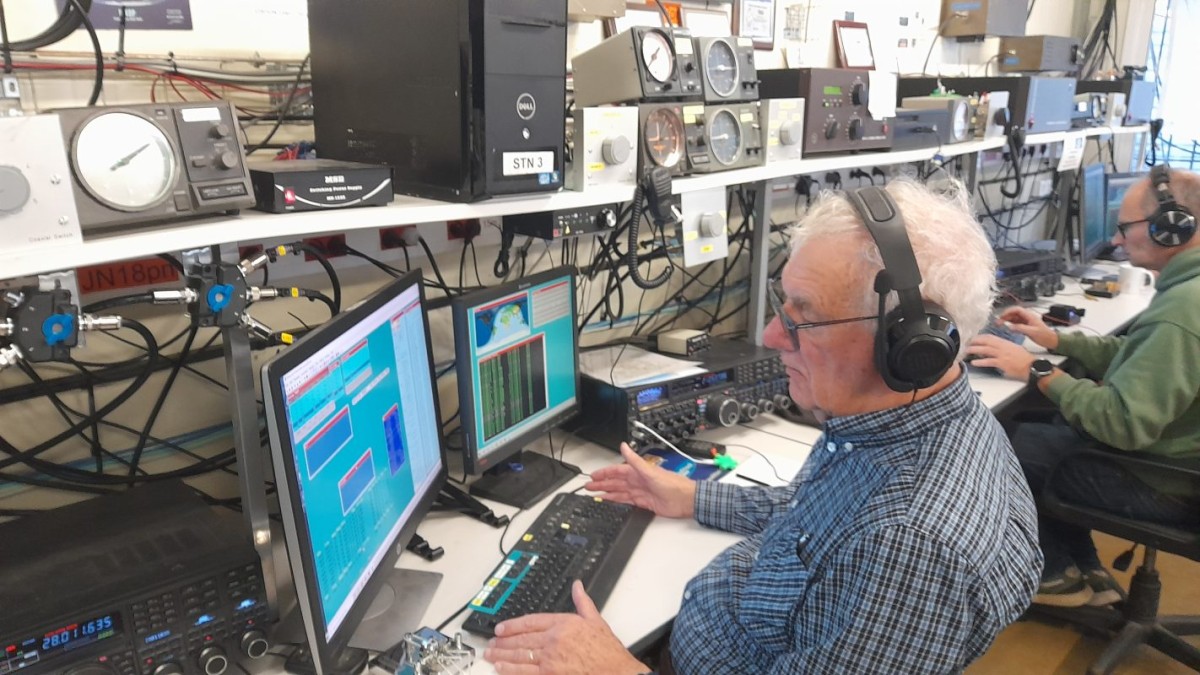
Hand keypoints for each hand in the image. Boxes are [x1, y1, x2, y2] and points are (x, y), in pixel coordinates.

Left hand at [485, 581, 647, 674]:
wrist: (616, 672)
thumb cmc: (607, 651)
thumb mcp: (595, 620)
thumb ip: (582, 602)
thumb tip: (578, 586)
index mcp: (563, 624)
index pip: (531, 621)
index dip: (513, 625)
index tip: (501, 627)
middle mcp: (553, 640)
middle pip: (522, 639)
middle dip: (504, 641)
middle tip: (491, 642)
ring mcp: (550, 659)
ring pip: (520, 655)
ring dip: (503, 654)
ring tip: (491, 653)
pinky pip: (525, 672)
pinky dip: (511, 670)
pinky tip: (501, 668)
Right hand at [585, 443, 695, 518]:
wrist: (686, 500)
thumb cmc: (672, 484)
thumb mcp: (650, 470)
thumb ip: (635, 460)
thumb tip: (624, 446)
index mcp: (638, 472)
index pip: (617, 471)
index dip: (604, 473)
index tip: (593, 476)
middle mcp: (638, 482)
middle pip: (616, 483)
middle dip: (602, 484)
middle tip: (589, 487)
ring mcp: (641, 493)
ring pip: (619, 492)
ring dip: (607, 493)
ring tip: (595, 496)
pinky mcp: (644, 504)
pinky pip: (627, 502)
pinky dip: (618, 502)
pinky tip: (611, 503)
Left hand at [966, 334, 1036, 380]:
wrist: (1032, 366)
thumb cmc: (1025, 359)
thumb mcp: (1014, 348)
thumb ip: (1004, 347)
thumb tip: (995, 348)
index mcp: (1005, 343)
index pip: (990, 337)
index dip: (980, 337)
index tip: (973, 338)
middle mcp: (1003, 347)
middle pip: (986, 341)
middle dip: (975, 341)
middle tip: (966, 343)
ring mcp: (1002, 355)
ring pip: (985, 350)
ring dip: (975, 350)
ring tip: (967, 351)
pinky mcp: (1002, 363)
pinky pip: (989, 362)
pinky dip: (981, 362)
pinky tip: (974, 362)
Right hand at [995, 306, 1058, 349]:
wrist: (1051, 340)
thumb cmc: (1045, 335)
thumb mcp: (1032, 332)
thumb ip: (1021, 328)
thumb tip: (1010, 327)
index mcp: (1029, 316)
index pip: (1017, 309)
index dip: (1008, 311)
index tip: (1001, 316)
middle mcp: (1027, 317)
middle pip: (1013, 313)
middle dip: (1005, 316)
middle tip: (998, 321)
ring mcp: (1026, 321)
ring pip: (1013, 318)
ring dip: (1006, 320)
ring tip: (999, 324)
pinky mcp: (1025, 326)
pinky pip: (1015, 323)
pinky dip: (1009, 324)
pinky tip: (1006, 327)